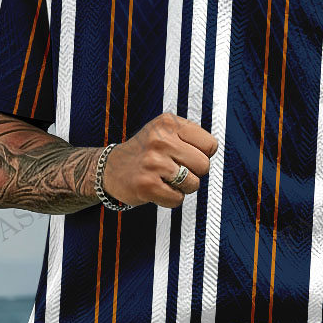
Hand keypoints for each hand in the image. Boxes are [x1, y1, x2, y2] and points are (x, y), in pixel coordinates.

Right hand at [102, 113, 218, 208]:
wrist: (109, 169)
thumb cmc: (145, 152)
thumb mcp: (164, 132)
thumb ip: (189, 137)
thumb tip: (213, 151)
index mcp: (168, 123)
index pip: (210, 145)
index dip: (202, 155)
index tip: (186, 156)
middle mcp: (160, 140)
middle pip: (204, 165)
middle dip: (194, 173)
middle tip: (175, 171)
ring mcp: (153, 163)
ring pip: (193, 184)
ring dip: (182, 187)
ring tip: (165, 179)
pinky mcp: (147, 185)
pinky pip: (178, 199)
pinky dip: (171, 199)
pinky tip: (157, 189)